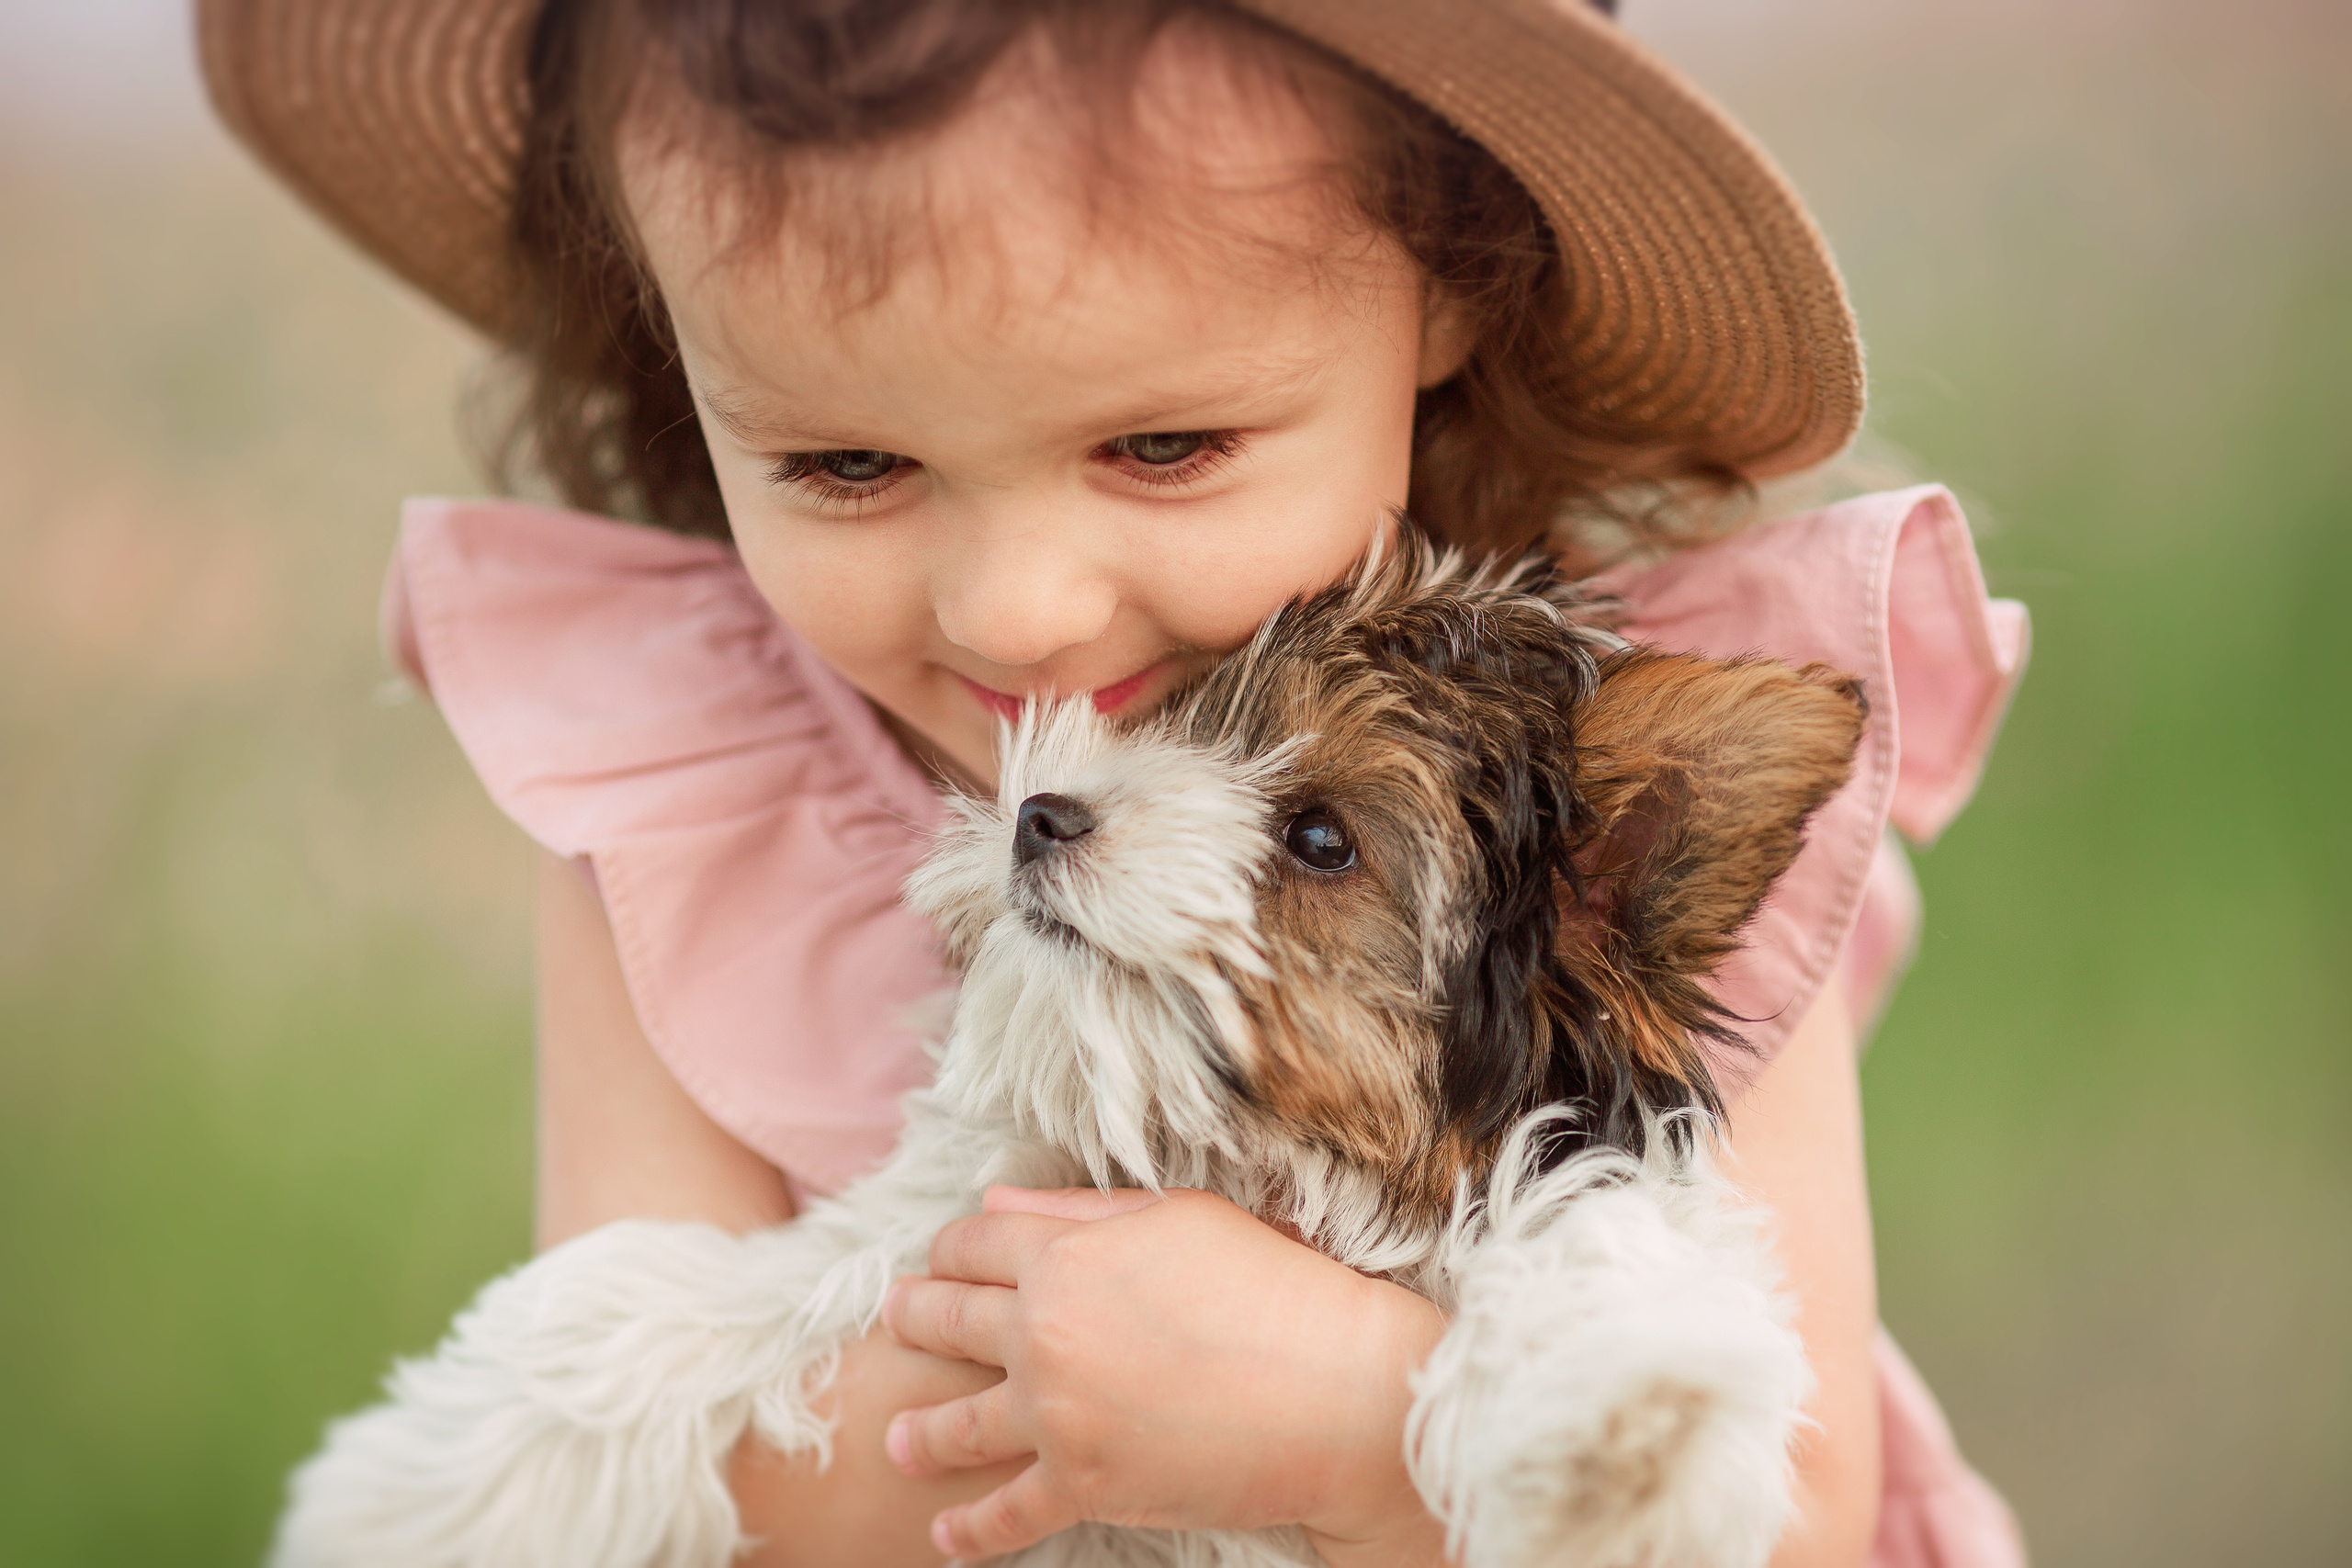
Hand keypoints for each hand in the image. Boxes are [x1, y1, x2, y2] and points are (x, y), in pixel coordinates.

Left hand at [879, 1186, 1450, 1561]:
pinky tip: (944, 1536)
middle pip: (949, 1321)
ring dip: (918, 1432)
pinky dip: (969, 1530)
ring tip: (897, 1440)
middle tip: (896, 1321)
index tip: (940, 1260)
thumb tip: (998, 1201)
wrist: (1337, 1393)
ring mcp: (1057, 1415)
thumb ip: (1082, 1211)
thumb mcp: (1182, 1218)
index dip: (951, 1250)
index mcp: (1066, 1256)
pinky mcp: (1083, 1485)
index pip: (976, 1244)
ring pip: (957, 1424)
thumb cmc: (1276, 1288)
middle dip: (915, 1316)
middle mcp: (1044, 1332)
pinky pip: (1006, 1513)